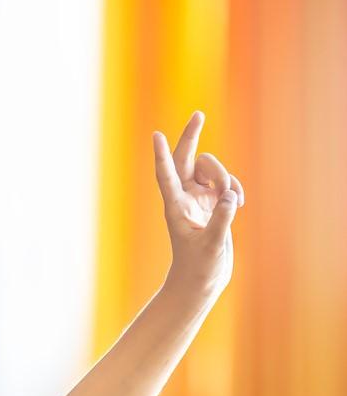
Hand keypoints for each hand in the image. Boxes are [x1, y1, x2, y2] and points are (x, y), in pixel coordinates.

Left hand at [154, 111, 243, 307]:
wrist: (201, 281)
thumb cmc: (199, 269)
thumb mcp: (211, 247)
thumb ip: (221, 221)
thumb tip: (230, 198)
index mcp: (176, 207)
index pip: (166, 176)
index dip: (162, 156)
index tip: (156, 135)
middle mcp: (184, 199)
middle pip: (186, 159)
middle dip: (192, 138)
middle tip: (199, 114)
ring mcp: (198, 200)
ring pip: (212, 170)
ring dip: (225, 178)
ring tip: (233, 202)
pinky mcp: (212, 204)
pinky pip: (224, 183)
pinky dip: (233, 188)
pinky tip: (238, 204)